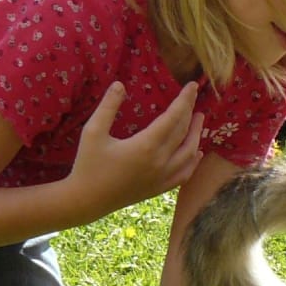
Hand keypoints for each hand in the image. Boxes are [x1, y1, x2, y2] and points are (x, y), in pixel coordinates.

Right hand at [72, 81, 202, 214]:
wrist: (86, 201)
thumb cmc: (87, 165)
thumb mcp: (93, 131)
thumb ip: (108, 106)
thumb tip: (120, 84)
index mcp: (145, 145)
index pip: (173, 117)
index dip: (184, 100)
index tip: (193, 86)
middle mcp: (159, 162)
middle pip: (183, 133)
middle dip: (191, 112)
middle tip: (195, 97)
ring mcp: (161, 177)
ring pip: (189, 154)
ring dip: (196, 135)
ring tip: (199, 120)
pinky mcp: (158, 188)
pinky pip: (184, 174)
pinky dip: (194, 162)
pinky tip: (197, 154)